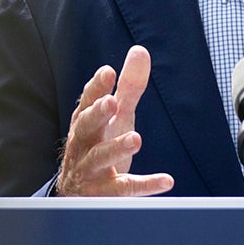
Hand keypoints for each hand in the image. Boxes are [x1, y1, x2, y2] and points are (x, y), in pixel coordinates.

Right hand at [55, 45, 174, 196]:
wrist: (78, 192)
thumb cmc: (99, 143)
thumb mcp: (115, 116)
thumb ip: (128, 87)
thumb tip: (140, 51)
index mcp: (86, 122)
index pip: (87, 102)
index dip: (96, 88)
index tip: (107, 72)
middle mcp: (83, 144)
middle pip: (86, 127)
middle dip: (97, 114)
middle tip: (111, 103)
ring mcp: (90, 170)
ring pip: (100, 158)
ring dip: (116, 148)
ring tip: (136, 139)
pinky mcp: (104, 193)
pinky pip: (124, 189)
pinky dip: (145, 185)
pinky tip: (166, 180)